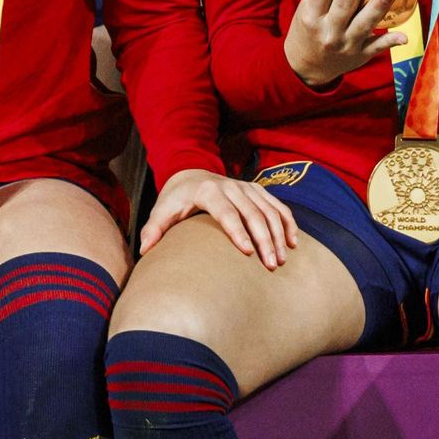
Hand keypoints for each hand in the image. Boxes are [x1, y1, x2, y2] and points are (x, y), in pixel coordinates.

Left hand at [140, 169, 299, 270]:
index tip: (248, 253)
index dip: (238, 231)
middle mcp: (231, 186)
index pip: (227, 212)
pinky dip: (287, 223)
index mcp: (209, 190)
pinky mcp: (258, 190)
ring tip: (281, 260)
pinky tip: (293, 243)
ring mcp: (247, 187)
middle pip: (253, 212)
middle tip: (271, 265)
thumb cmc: (176, 199)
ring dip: (279, 234)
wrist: (190, 173)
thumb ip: (154, 229)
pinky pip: (278, 206)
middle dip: (265, 239)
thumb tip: (145, 250)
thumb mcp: (162, 210)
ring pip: (269, 210)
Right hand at [284, 0, 407, 86]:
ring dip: (379, 5)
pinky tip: (404, 36)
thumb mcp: (307, 9)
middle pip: (345, 4)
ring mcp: (347, 45)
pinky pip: (377, 47)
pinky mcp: (361, 55)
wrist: (307, 67)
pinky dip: (391, 41)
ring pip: (365, 24)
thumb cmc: (309, 28)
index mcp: (312, 16)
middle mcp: (329, 31)